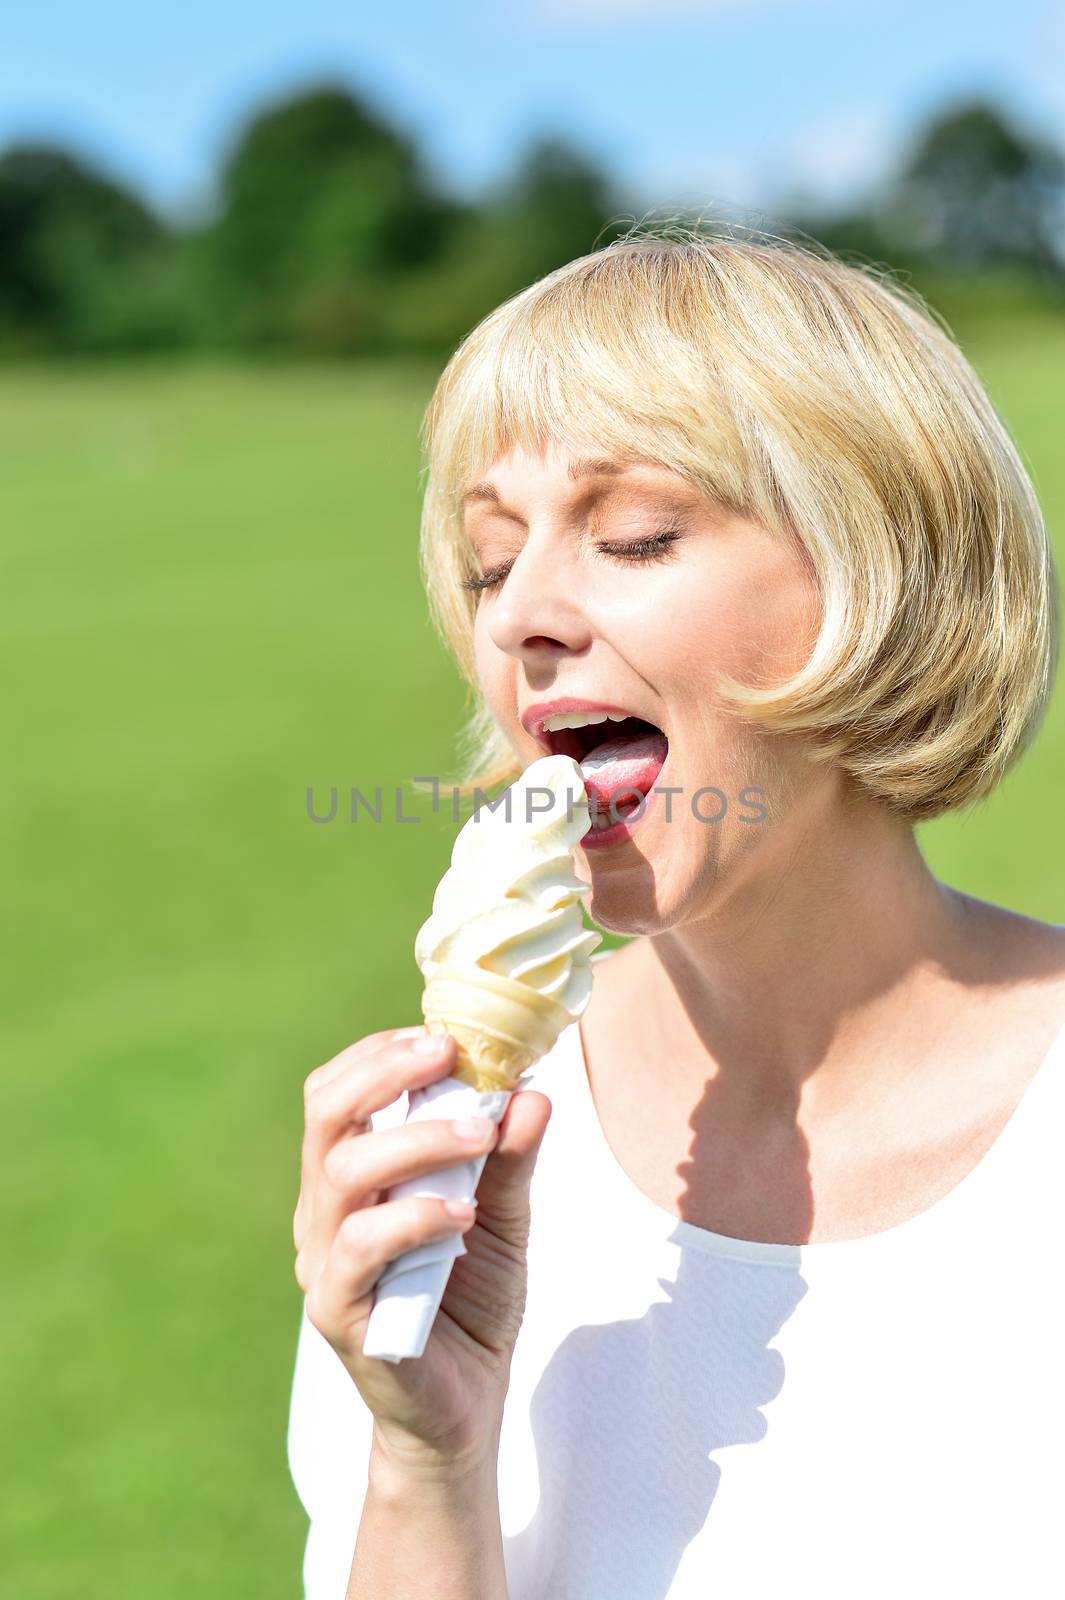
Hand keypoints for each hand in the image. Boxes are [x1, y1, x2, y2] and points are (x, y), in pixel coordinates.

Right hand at [293, 1026, 551, 1470]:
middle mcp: (324, 1210)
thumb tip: (532, 1091)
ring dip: (415, 1140)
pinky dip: (414, 1217)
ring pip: (343, 1173)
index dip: (379, 1054)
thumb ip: (511, 1160)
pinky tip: (464, 1215)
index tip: (440, 1035)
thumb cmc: (472, 1303)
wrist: (465, 1409)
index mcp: (352, 1177)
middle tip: (448, 1054)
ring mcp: (323, 1261)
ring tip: (480, 1136)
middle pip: (326, 1115)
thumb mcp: (504, 1219)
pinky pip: (359, 1248)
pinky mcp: (338, 1312)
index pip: (337, 1093)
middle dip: (385, 1072)